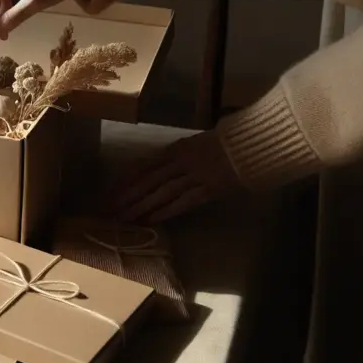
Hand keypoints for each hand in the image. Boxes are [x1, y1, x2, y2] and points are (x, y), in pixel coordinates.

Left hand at [105, 130, 242, 223]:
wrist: (254, 143)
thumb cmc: (226, 142)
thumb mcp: (196, 143)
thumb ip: (178, 156)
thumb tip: (159, 169)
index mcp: (176, 148)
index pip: (143, 166)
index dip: (125, 181)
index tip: (110, 193)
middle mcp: (180, 161)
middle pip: (147, 181)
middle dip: (127, 196)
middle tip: (109, 211)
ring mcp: (195, 175)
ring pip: (161, 193)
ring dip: (141, 207)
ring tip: (124, 219)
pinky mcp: (209, 189)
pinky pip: (183, 202)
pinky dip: (166, 211)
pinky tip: (151, 220)